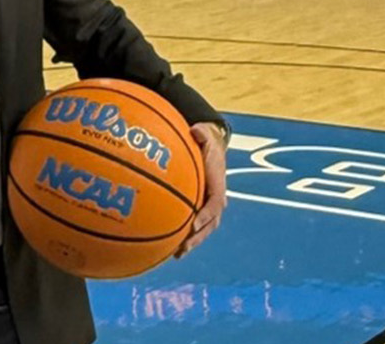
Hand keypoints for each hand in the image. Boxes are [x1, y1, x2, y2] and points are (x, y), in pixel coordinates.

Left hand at [174, 122, 226, 258]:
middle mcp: (215, 199)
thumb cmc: (205, 142)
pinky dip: (182, 236)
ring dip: (191, 242)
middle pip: (210, 224)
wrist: (211, 148)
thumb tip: (194, 130)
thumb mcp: (205, 134)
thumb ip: (202, 133)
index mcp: (218, 184)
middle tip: (183, 247)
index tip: (193, 223)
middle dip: (197, 237)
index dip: (206, 215)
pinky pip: (192, 225)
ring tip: (175, 254)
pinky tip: (166, 246)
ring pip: (203, 230)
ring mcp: (208, 206)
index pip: (215, 203)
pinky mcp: (199, 208)